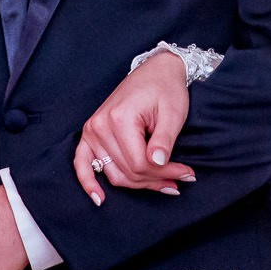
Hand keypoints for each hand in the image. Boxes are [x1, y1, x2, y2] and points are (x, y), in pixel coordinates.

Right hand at [73, 51, 193, 204]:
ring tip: (165, 184)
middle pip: (127, 171)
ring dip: (138, 184)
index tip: (188, 173)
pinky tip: (99, 199)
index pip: (140, 163)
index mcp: (120, 119)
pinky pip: (82, 163)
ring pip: (114, 174)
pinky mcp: (91, 133)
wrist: (155, 70)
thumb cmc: (166, 88)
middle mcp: (100, 126)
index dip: (165, 173)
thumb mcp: (173, 112)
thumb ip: (164, 139)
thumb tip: (158, 164)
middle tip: (182, 179)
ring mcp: (92, 130)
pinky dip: (88, 181)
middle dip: (156, 180)